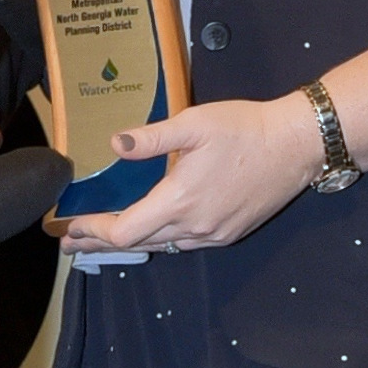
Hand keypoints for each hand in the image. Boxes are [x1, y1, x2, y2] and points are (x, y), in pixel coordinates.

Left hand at [56, 91, 325, 257]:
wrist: (296, 146)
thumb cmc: (244, 129)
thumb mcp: (194, 123)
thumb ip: (152, 137)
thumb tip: (115, 145)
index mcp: (179, 201)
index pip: (124, 231)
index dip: (94, 231)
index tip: (70, 226)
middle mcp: (194, 226)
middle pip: (138, 243)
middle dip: (100, 241)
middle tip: (72, 239)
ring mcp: (213, 234)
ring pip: (162, 245)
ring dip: (131, 241)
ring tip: (103, 236)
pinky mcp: (229, 234)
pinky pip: (185, 243)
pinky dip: (160, 238)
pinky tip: (152, 228)